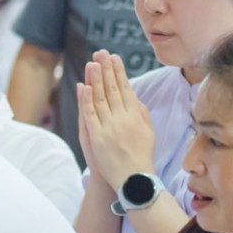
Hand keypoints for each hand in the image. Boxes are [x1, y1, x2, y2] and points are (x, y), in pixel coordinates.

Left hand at [75, 52, 155, 194]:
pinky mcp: (97, 137)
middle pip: (112, 89)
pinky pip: (91, 115)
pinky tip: (83, 86)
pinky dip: (86, 100)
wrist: (134, 179)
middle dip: (106, 69)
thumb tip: (134, 96)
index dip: (118, 72)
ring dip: (95, 79)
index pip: (125, 88)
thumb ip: (141, 112)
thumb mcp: (148, 131)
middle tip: (101, 52)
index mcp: (136, 115)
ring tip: (92, 63)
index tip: (114, 57)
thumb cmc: (142, 155)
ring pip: (101, 99)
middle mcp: (123, 118)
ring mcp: (110, 127)